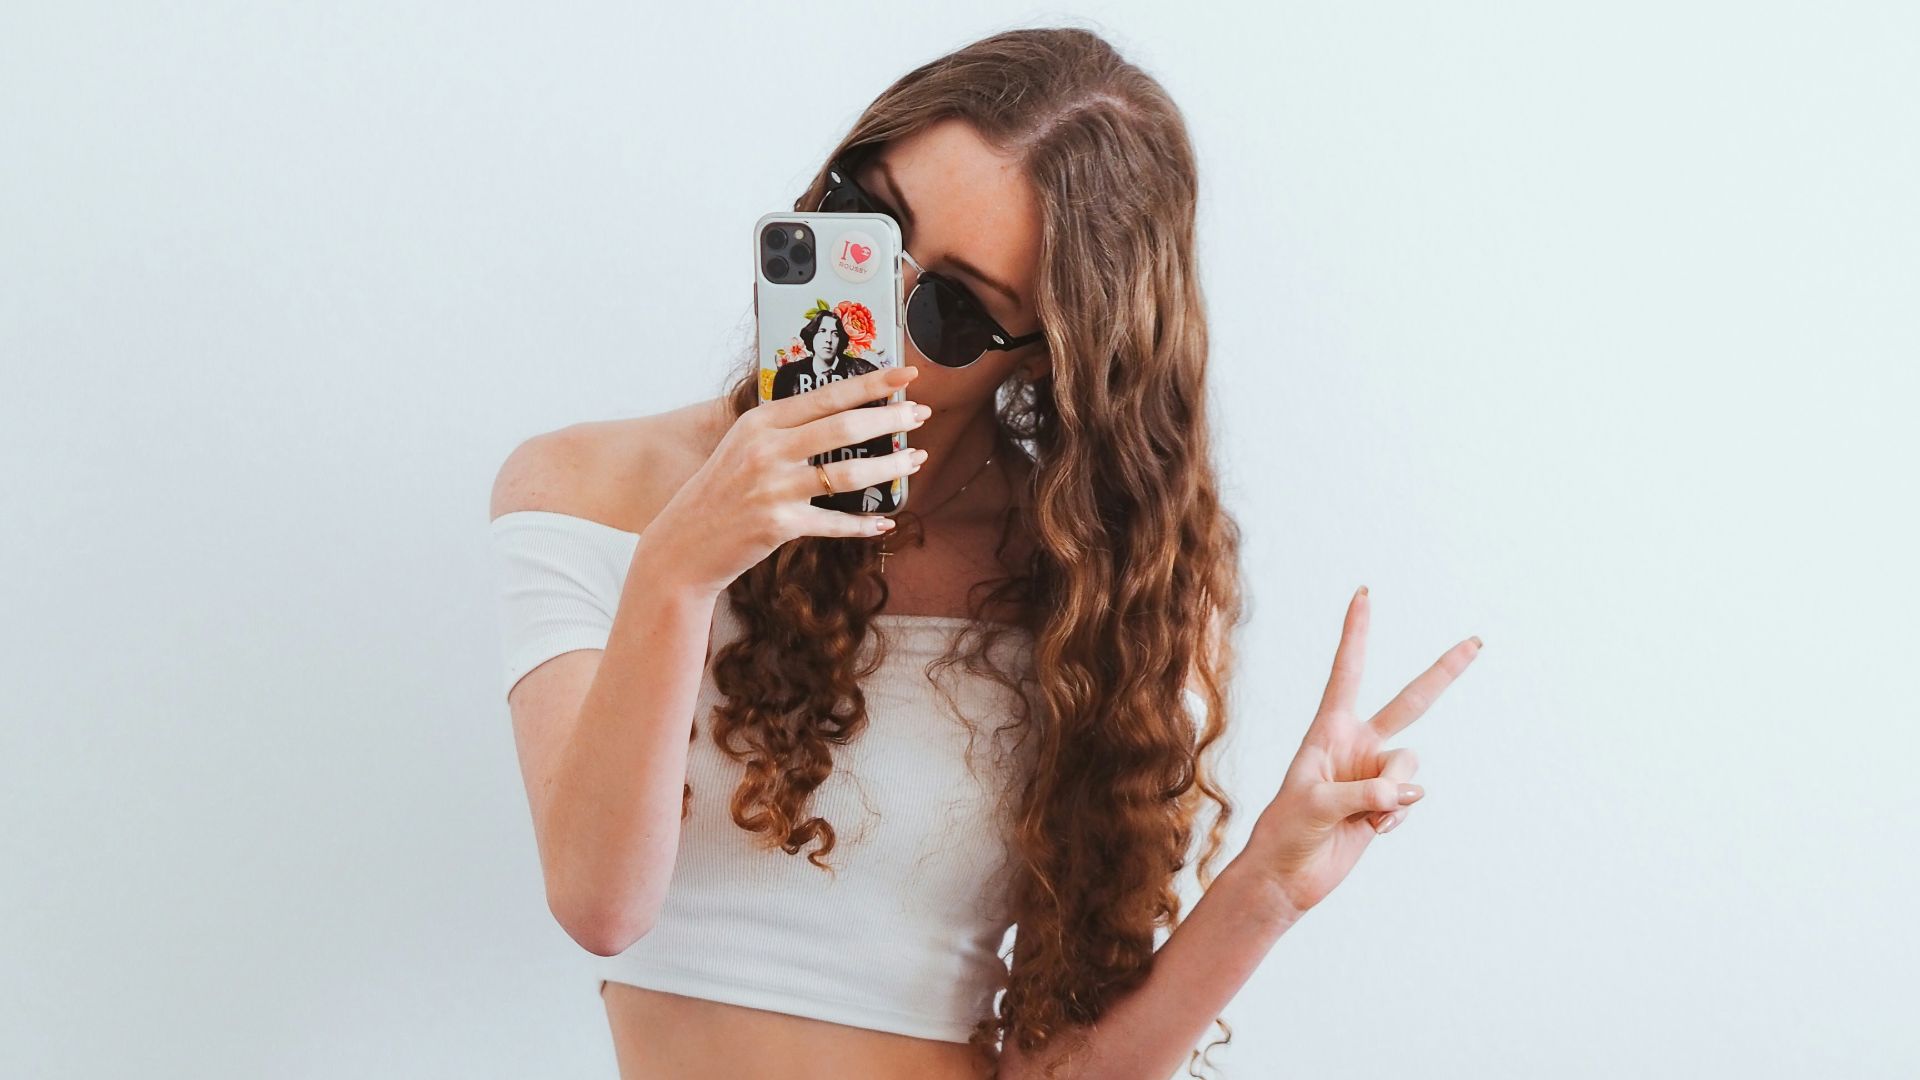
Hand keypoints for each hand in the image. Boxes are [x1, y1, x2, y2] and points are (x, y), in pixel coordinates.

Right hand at [650, 364, 928, 595]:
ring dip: (890, 467)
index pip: (826, 395)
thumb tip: (841, 414)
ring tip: (916, 460)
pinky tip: (886, 521)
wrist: (682, 545)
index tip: (906, 375)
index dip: (871, 383)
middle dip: (891, 419)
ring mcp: (772, 487)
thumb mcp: (743, 447)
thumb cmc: (720, 493)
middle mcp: (766, 450)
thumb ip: (784, 430)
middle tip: (921, 415)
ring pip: (848, 473)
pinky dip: (864, 524)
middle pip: (844, 427)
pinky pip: (835, 522)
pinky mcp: (778, 524)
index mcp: (760, 422)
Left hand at [1239, 586, 1480, 918]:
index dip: (1357, 634)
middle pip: (1411, 702)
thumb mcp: (1316, 804)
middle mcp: (1357, 744)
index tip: (1363, 595)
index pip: (1348, 672)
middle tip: (1476, 641)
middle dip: (1444, 672)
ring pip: (1411, 768)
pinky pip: (1410, 801)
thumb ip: (1362, 792)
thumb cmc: (1286, 830)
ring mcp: (1374, 774)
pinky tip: (1372, 830)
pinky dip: (1396, 817)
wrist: (1288, 875)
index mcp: (1329, 729)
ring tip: (1367, 814)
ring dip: (1395, 793)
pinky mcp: (1387, 804)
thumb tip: (1406, 792)